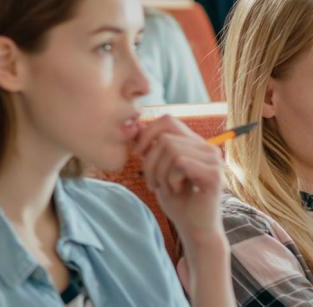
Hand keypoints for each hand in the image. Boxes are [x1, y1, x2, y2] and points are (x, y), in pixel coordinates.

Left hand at [132, 115, 224, 246]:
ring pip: (170, 149)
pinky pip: (179, 163)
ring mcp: (214, 160)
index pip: (168, 120)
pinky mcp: (214, 174)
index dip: (148, 133)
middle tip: (151, 181)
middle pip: (165, 137)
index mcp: (195, 144)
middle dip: (150, 161)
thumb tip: (135, 125)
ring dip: (159, 172)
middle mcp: (208, 148)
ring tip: (164, 187)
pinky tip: (176, 190)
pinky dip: (170, 179)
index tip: (138, 154)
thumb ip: (151, 148)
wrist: (194, 229)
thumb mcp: (158, 170)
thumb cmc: (177, 200)